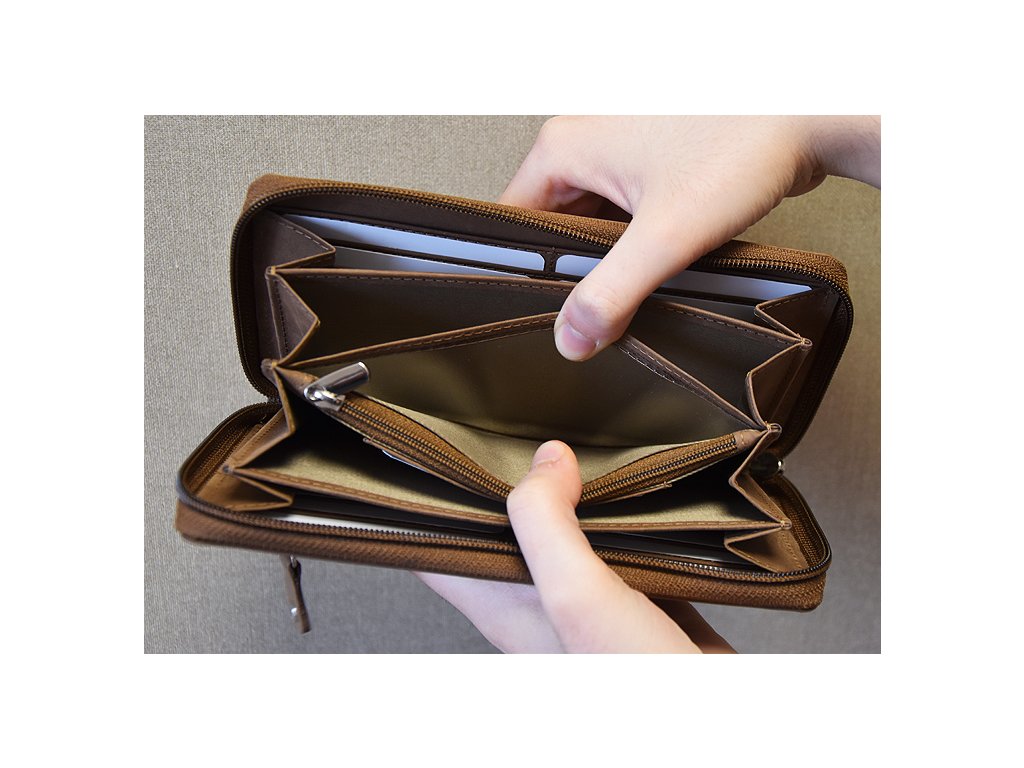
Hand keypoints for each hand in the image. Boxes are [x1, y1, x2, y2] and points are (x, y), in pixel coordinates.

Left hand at [417, 441, 733, 652]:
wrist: (717, 717)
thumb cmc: (638, 679)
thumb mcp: (576, 597)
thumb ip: (546, 525)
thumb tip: (546, 459)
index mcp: (505, 607)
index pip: (440, 553)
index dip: (429, 504)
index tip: (431, 455)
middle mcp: (542, 603)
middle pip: (506, 533)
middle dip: (509, 484)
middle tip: (512, 431)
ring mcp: (592, 602)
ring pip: (568, 534)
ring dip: (572, 495)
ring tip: (570, 444)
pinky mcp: (643, 600)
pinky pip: (626, 546)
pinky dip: (630, 517)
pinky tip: (639, 488)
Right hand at [499, 115, 879, 359]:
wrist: (807, 120)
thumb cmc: (742, 146)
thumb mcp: (664, 236)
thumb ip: (611, 293)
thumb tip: (573, 335)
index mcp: (563, 146)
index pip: (513, 222)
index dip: (525, 273)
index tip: (543, 310)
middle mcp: (585, 143)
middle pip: (551, 228)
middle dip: (573, 271)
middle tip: (595, 305)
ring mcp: (618, 152)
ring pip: (588, 225)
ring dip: (607, 260)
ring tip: (633, 280)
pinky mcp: (651, 164)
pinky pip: (622, 217)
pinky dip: (633, 245)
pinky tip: (655, 264)